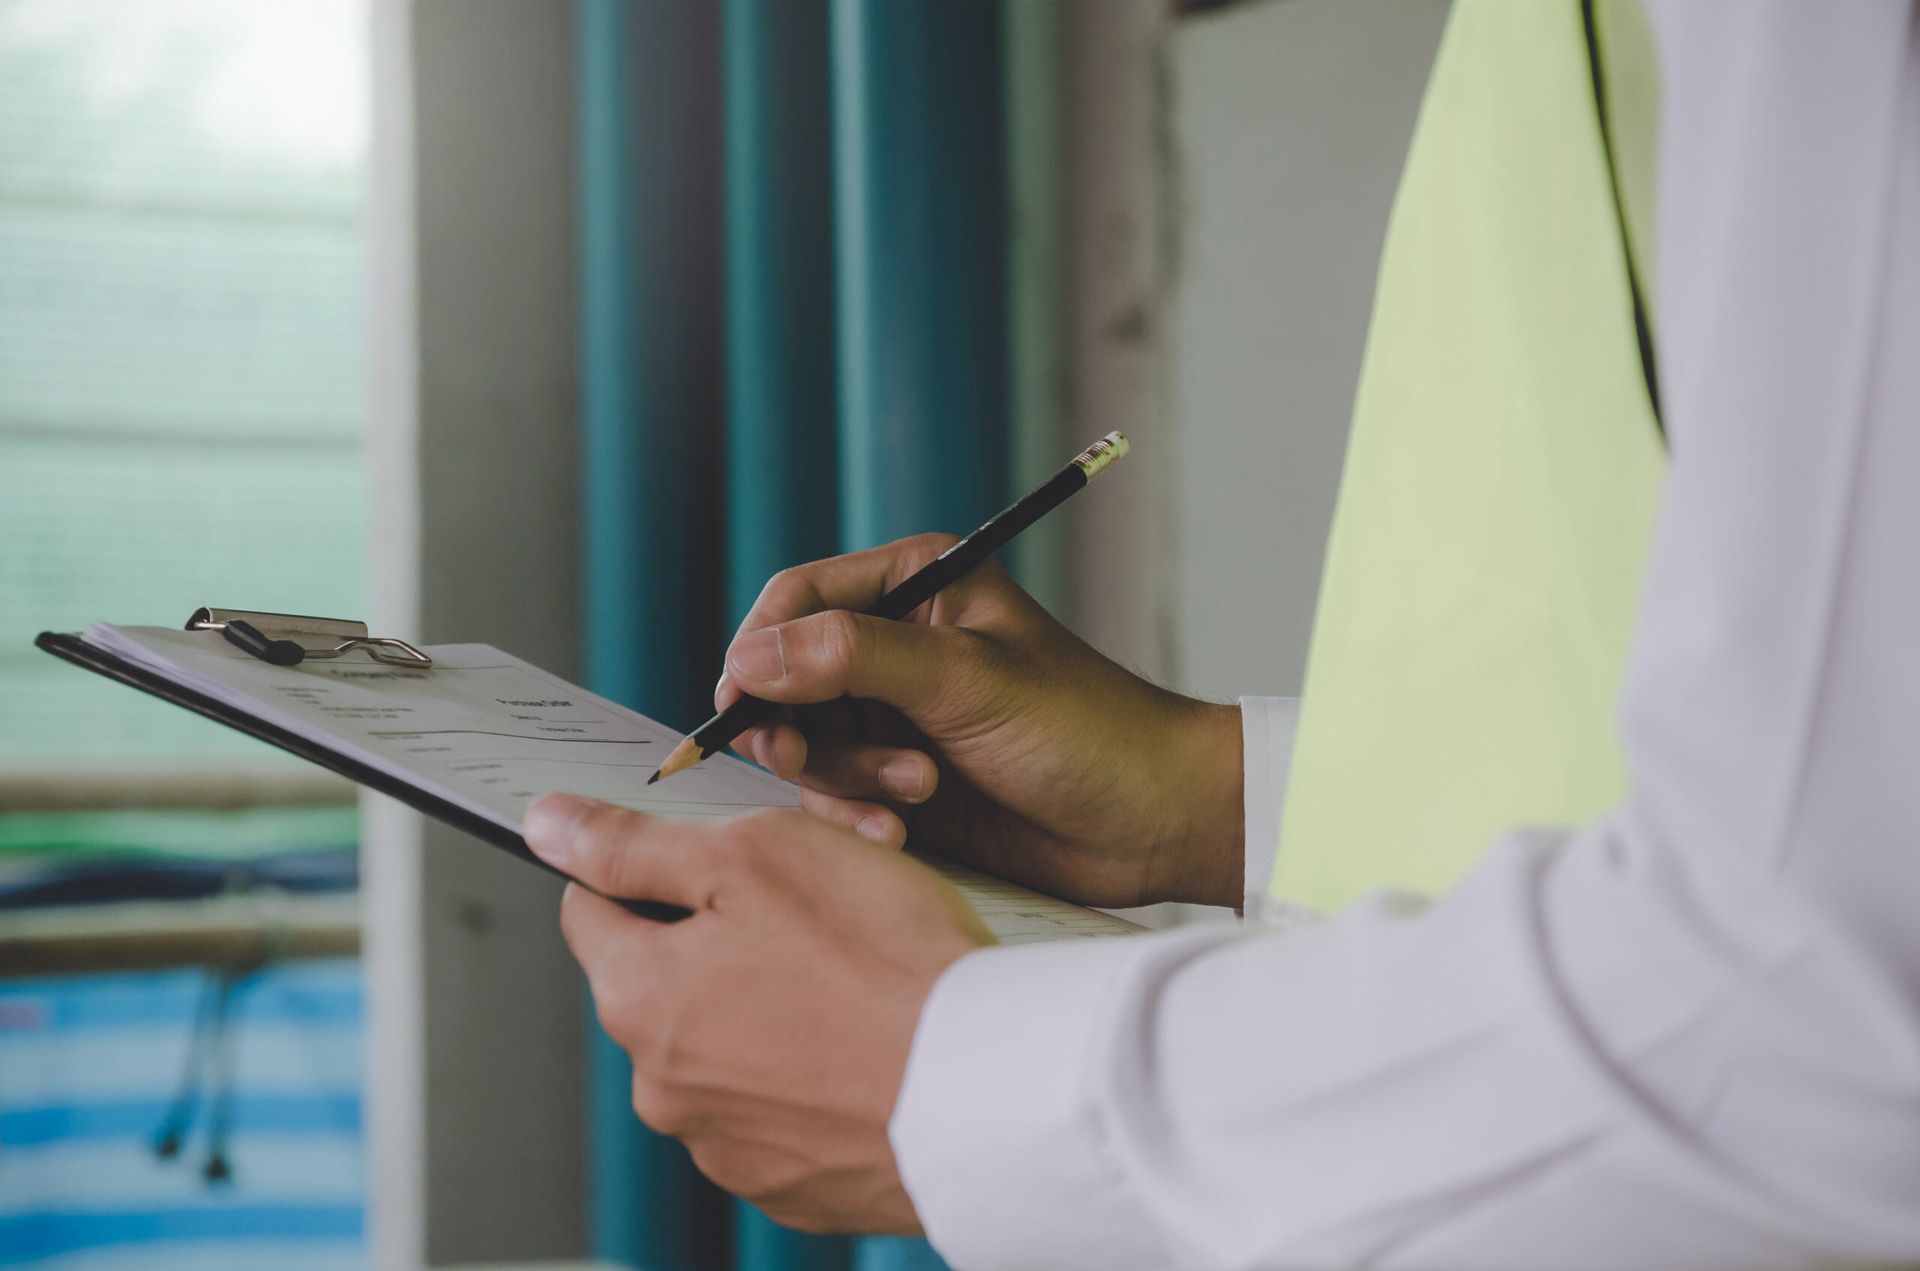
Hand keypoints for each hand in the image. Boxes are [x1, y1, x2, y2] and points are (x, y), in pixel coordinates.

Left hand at [523, 793, 990, 1233]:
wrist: (990, 1090)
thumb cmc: (883, 965)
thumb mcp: (753, 858)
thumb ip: (635, 844)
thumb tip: (548, 825)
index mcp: (639, 997)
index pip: (592, 909)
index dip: (651, 866)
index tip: (713, 860)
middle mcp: (664, 1088)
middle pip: (662, 985)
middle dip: (718, 943)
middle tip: (813, 917)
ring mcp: (727, 1149)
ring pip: (723, 1051)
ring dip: (766, 1015)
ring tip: (855, 986)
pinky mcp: (792, 1187)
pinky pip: (781, 1114)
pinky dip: (812, 1080)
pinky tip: (869, 1049)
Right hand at [718, 534, 1244, 908]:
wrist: (1149, 823)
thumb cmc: (1084, 730)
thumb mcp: (966, 680)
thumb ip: (854, 657)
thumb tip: (750, 657)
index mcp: (915, 586)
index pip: (798, 599)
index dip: (757, 649)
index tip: (735, 706)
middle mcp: (895, 645)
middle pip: (784, 679)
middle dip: (798, 729)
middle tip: (806, 763)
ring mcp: (894, 718)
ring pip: (804, 746)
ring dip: (844, 780)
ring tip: (918, 792)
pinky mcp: (898, 784)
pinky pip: (835, 798)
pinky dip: (857, 818)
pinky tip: (904, 834)